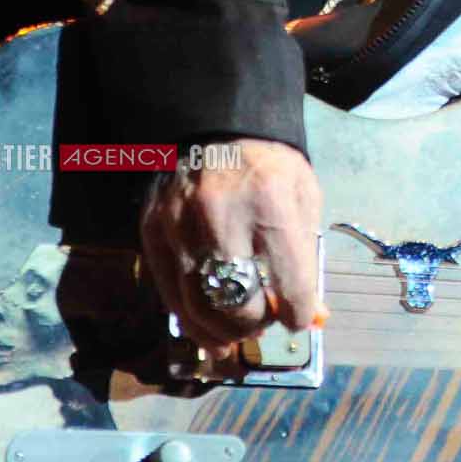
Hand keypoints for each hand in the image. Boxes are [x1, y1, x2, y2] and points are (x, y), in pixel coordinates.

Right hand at [139, 138, 326, 356]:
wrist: (214, 127)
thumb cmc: (268, 164)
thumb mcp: (302, 197)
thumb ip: (304, 255)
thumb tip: (310, 314)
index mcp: (270, 202)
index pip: (288, 283)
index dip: (298, 313)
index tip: (299, 317)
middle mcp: (220, 216)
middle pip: (238, 303)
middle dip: (257, 323)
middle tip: (266, 321)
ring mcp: (178, 227)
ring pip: (198, 308)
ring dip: (223, 331)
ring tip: (239, 333)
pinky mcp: (150, 234)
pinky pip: (170, 295)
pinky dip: (192, 321)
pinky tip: (210, 329)